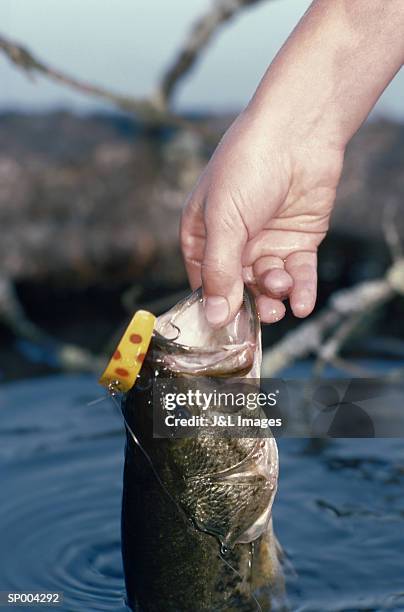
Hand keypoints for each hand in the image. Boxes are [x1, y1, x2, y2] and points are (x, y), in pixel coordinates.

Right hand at [181, 107, 343, 325]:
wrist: (298, 132)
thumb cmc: (246, 166)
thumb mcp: (224, 221)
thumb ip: (219, 271)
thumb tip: (215, 316)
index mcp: (202, 235)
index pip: (203, 282)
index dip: (215, 305)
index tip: (227, 327)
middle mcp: (234, 242)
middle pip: (239, 288)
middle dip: (252, 302)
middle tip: (265, 310)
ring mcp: (266, 242)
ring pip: (269, 284)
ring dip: (276, 292)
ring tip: (281, 284)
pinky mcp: (297, 240)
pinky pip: (298, 275)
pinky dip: (301, 291)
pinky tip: (302, 303)